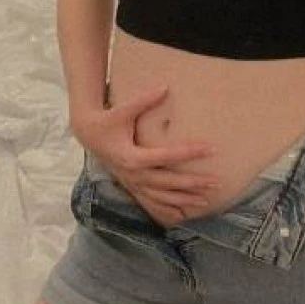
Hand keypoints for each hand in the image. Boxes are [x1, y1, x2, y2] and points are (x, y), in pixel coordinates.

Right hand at [71, 86, 220, 225]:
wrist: (88, 135)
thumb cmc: (108, 120)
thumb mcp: (122, 110)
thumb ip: (143, 100)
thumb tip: (165, 87)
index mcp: (132, 156)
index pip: (166, 156)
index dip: (189, 152)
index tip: (209, 148)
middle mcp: (134, 175)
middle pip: (168, 183)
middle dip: (193, 183)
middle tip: (216, 181)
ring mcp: (133, 184)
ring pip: (162, 197)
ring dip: (185, 200)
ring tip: (207, 200)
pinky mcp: (132, 187)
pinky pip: (151, 203)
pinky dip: (167, 210)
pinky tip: (183, 216)